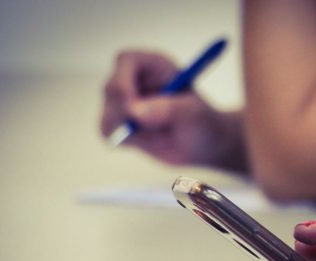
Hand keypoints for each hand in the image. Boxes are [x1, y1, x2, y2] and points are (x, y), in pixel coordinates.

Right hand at [100, 50, 241, 166]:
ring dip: (131, 132)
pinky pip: (109, 133)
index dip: (124, 80)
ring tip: (163, 137)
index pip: (126, 61)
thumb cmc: (204, 122)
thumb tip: (135, 111)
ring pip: (108, 115)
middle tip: (152, 130)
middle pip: (111, 89)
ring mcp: (124, 102)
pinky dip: (128, 142)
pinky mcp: (120, 124)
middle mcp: (134, 80)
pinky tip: (154, 142)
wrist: (206, 144)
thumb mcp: (194, 114)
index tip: (133, 104)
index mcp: (154, 66)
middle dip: (126, 113)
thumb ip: (169, 110)